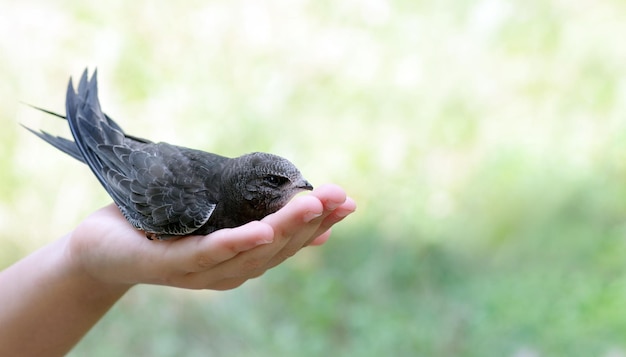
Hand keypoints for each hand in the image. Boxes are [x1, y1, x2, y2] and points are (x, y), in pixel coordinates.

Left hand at [67, 184, 355, 289]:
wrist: (105, 247)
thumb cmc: (166, 228)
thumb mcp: (219, 219)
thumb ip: (261, 219)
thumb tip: (312, 218)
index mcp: (243, 260)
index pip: (291, 243)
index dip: (321, 224)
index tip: (348, 202)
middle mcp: (230, 271)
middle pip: (278, 248)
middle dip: (311, 221)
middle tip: (338, 196)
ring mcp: (203, 272)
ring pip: (252, 252)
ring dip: (283, 228)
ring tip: (310, 204)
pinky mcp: (173, 264)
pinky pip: (209, 255)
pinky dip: (237, 244)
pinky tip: (260, 231)